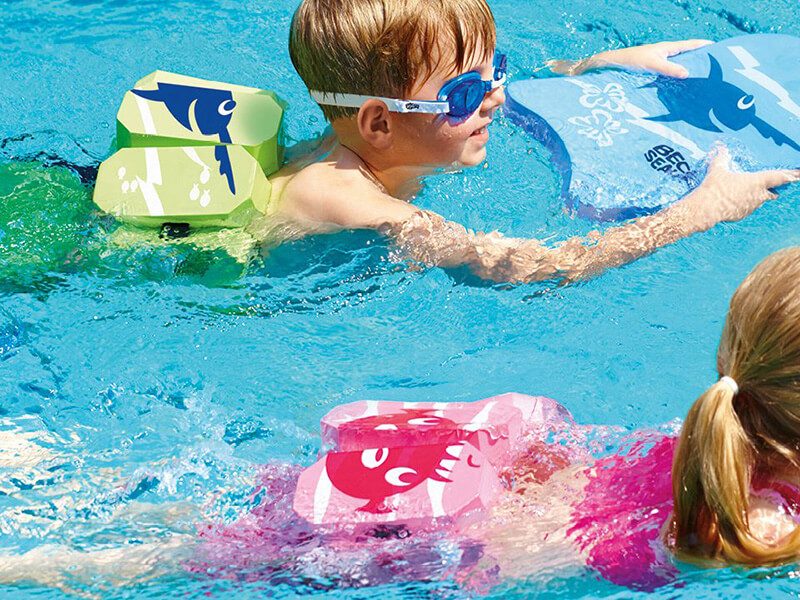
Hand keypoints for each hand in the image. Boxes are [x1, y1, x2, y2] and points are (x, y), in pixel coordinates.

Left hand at [550, 39, 712, 77]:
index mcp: (669, 48)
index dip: (708, 48)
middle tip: (720, 75)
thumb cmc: (629, 62)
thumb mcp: (650, 64)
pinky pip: (672, 80)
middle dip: (704, 65)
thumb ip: (668, 68)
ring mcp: (661, 67)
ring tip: (706, 88)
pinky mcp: (655, 77)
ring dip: (692, 77)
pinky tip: (685, 96)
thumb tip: (687, 73)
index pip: (694, 45)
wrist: (610, 68)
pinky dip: (680, 85)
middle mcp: (667, 56)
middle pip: (690, 59)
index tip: (724, 53)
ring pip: (681, 71)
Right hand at [681, 147, 799, 230]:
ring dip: (755, 197)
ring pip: (759, 201)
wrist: (705, 209)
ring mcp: (751, 207)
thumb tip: (721, 148)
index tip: (798, 175)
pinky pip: (747, 208)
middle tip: (771, 188)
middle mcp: (758, 195)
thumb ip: (722, 158)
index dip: (791, 175)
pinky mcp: (742, 215)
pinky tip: (732, 202)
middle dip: (773, 190)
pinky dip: (743, 204)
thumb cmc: (714, 188)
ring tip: (743, 194)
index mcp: (756, 182)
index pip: (779, 177)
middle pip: (772, 193)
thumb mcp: (717, 169)